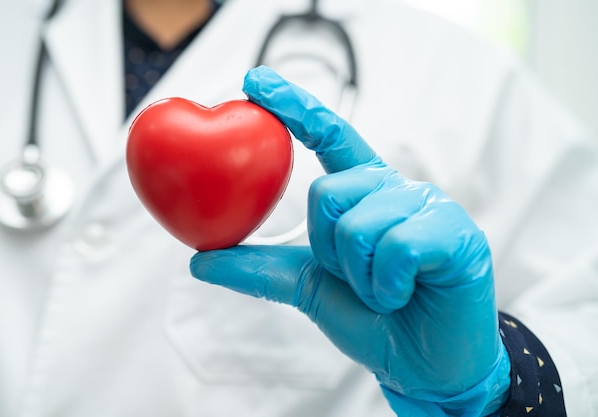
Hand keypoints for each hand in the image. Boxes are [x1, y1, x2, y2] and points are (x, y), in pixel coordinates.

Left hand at [190, 66, 509, 415]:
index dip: (295, 107)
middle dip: (330, 249)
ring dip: (359, 276)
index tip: (254, 82)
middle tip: (357, 278)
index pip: (330, 136)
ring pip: (359, 223)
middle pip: (329, 192)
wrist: (424, 365)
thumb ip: (261, 268)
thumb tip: (198, 260)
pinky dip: (385, 286)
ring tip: (386, 291)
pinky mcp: (455, 233)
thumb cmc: (373, 319)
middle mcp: (396, 189)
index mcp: (366, 193)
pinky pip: (394, 248)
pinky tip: (404, 294)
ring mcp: (428, 207)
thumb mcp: (309, 287)